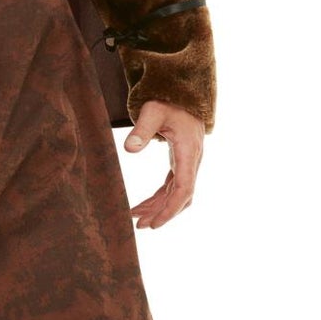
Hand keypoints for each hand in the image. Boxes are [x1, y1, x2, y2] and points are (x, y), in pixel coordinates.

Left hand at [123, 101, 204, 229]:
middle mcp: (191, 161)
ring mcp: (187, 163)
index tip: (155, 224)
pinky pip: (171, 187)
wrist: (183, 94)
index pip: (184, 189)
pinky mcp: (180, 162)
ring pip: (176, 194)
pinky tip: (143, 206)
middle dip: (162, 213)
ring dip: (158, 208)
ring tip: (137, 220)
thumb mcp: (153, 112)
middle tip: (140, 226)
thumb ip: (142, 129)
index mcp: (188, 152)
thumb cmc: (169, 101)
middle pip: (181, 197)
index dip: (170, 209)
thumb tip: (129, 149)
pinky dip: (159, 198)